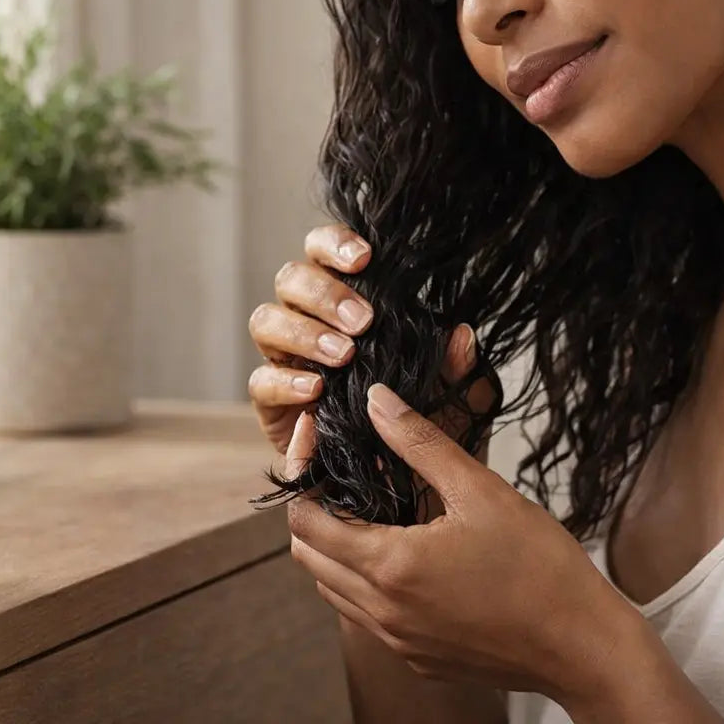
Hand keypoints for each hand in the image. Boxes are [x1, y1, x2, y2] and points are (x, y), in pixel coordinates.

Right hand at [246, 224, 481, 455]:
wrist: (396, 480)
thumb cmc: (419, 421)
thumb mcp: (449, 398)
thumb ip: (455, 368)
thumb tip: (462, 335)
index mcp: (343, 299)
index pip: (323, 252)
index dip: (334, 244)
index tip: (364, 259)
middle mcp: (306, 319)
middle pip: (290, 279)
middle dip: (324, 295)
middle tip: (363, 322)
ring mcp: (284, 357)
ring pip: (265, 320)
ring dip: (303, 333)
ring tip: (343, 356)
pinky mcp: (271, 401)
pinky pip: (260, 380)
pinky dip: (285, 381)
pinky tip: (314, 390)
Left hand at [283, 387, 644, 707]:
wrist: (585, 648)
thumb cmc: (541, 569)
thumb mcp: (480, 490)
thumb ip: (419, 442)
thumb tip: (377, 401)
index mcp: (390, 567)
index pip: (305, 522)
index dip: (305, 479)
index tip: (320, 448)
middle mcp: (383, 612)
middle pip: (309, 557)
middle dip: (314, 512)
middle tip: (344, 476)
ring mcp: (399, 641)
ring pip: (334, 589)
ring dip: (337, 549)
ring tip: (373, 510)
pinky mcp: (419, 658)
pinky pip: (367, 617)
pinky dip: (365, 583)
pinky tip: (405, 553)